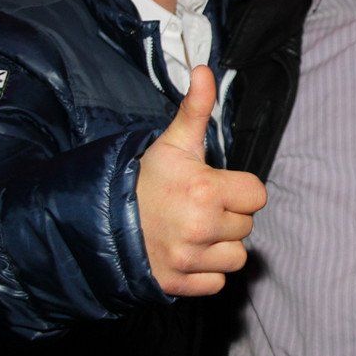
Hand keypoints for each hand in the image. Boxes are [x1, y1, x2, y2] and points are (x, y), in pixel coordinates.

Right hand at [136, 65, 265, 295]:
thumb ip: (196, 109)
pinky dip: (205, 272)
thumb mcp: (172, 142)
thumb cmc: (144, 179)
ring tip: (193, 230)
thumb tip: (205, 70)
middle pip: (246, 225)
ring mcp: (188, 259)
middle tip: (197, 207)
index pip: (257, 195)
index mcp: (205, 190)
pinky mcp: (178, 284)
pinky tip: (186, 253)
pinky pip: (217, 282)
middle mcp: (200, 227)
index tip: (215, 186)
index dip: (238, 189)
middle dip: (228, 216)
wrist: (99, 218)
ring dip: (220, 246)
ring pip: (236, 256)